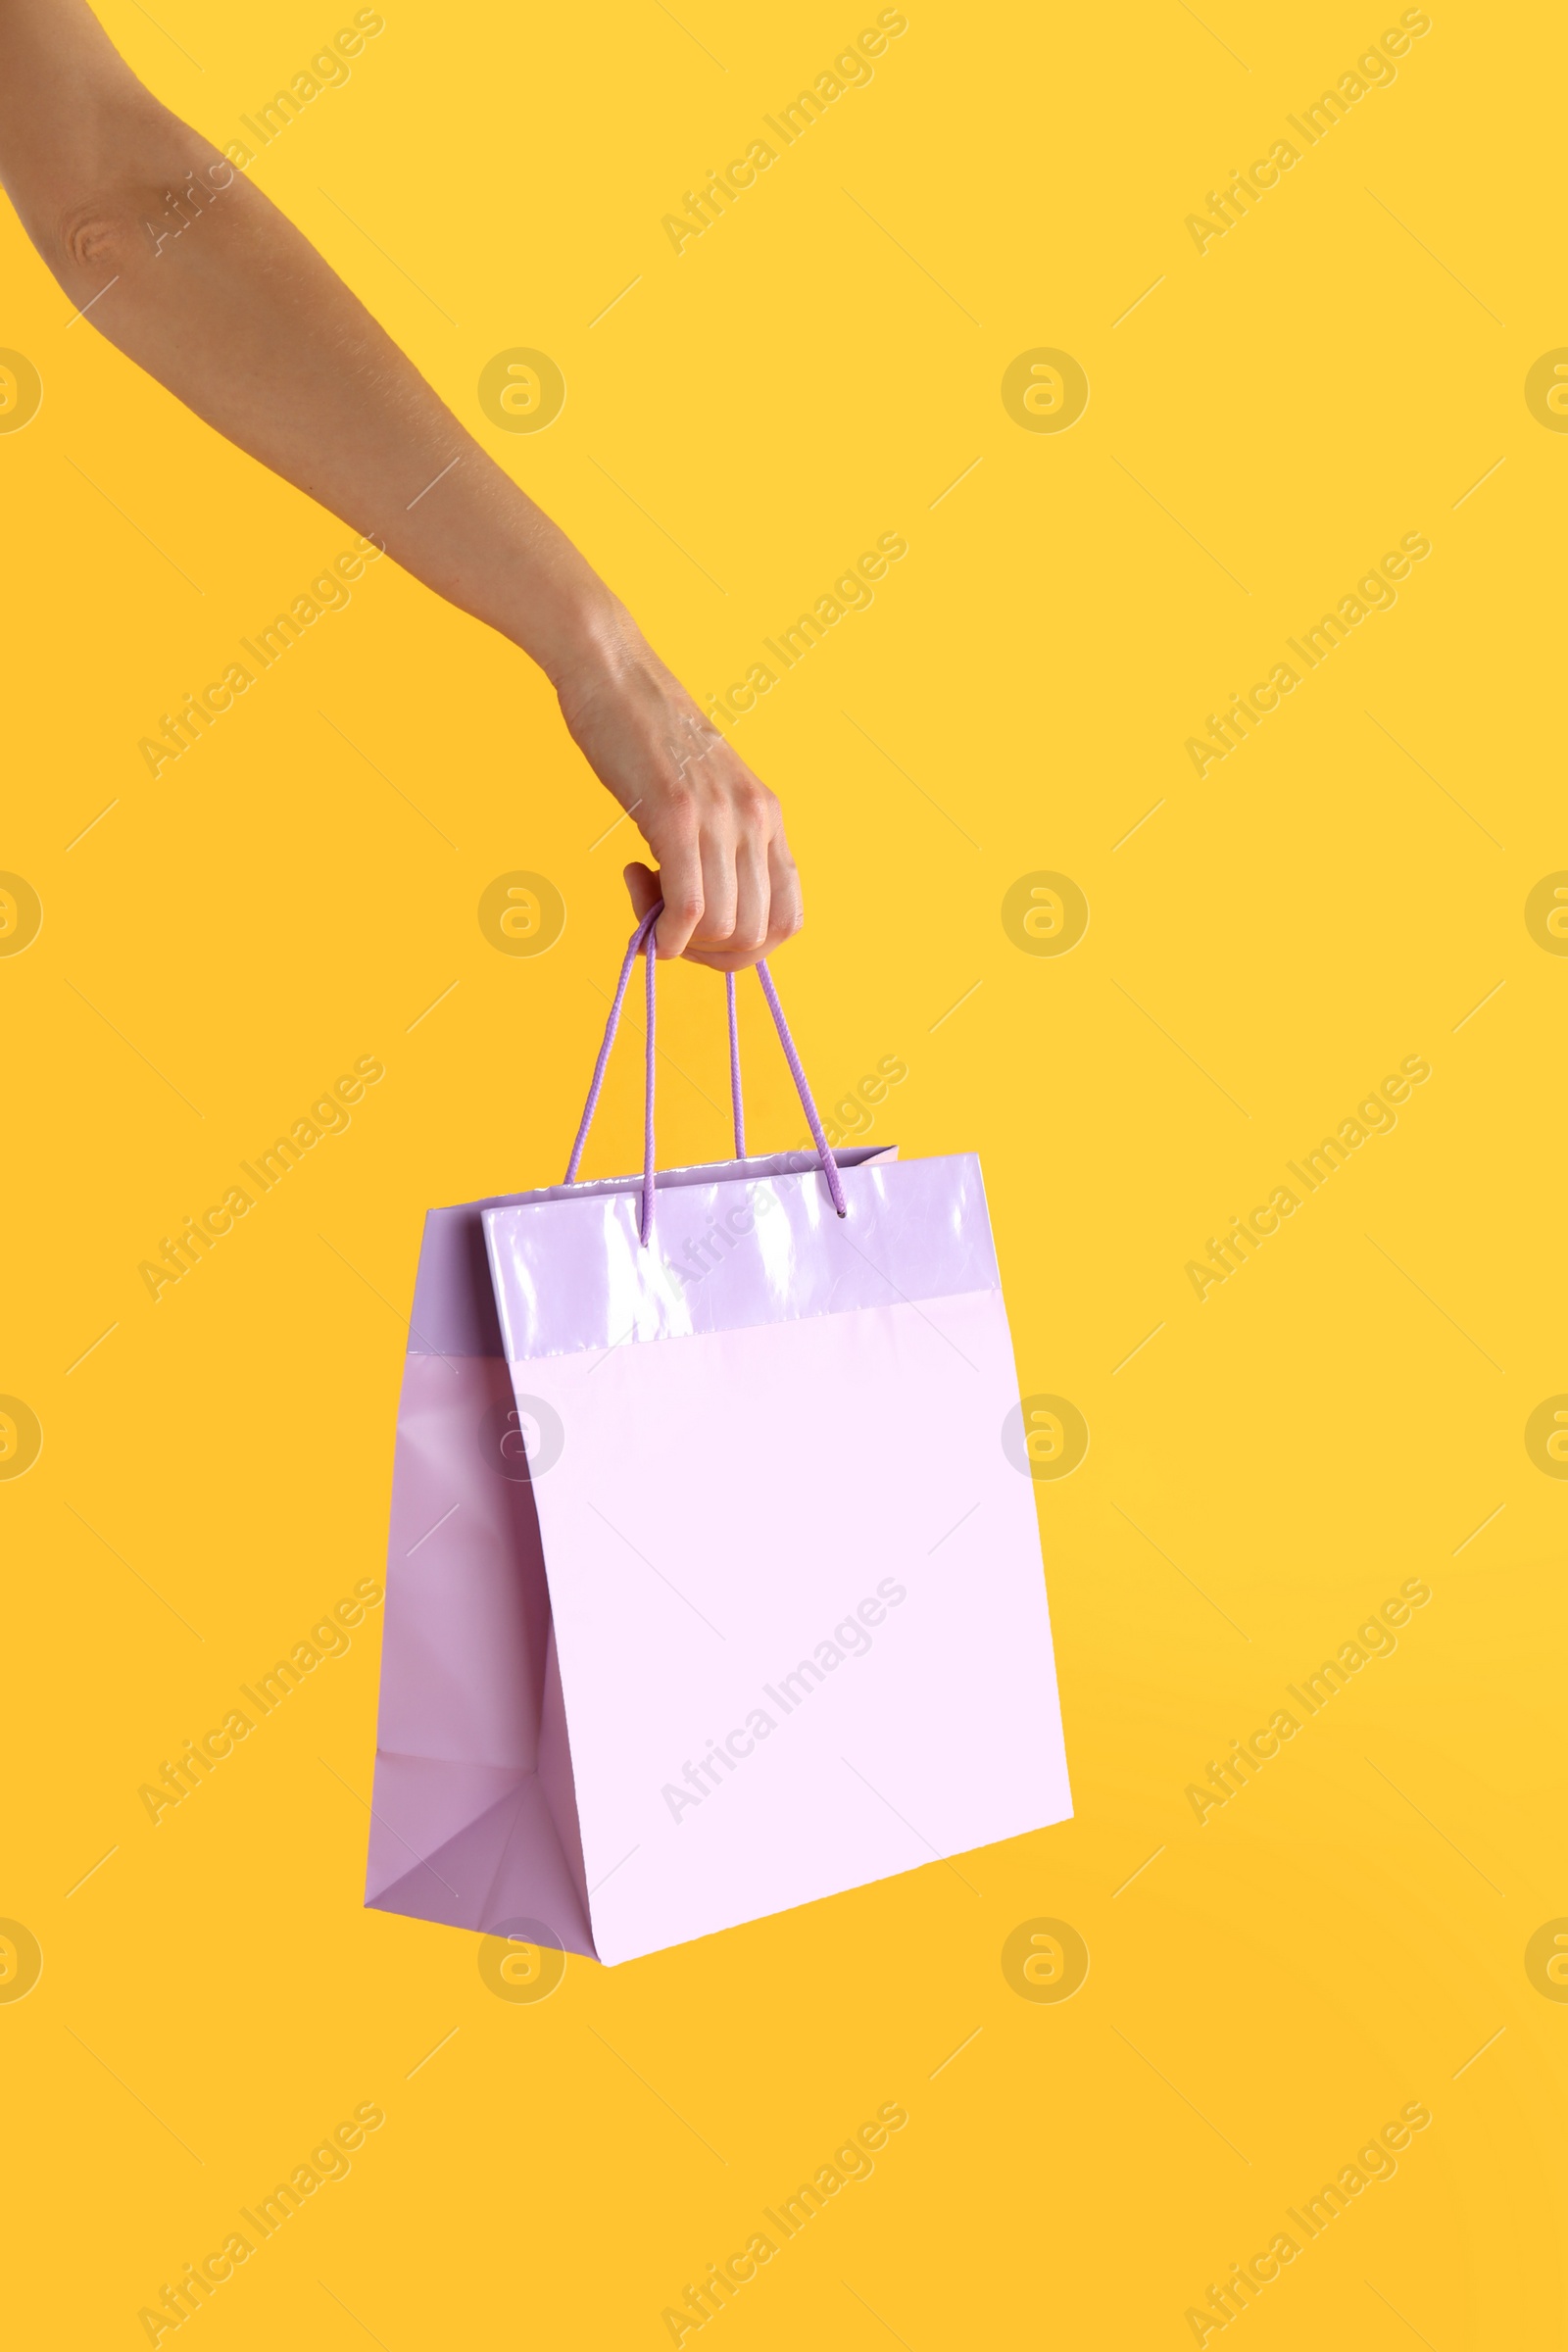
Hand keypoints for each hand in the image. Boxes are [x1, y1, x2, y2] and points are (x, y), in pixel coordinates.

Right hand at [555, 617, 802, 969]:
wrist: (612, 670)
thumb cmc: (643, 732)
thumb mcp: (701, 792)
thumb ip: (713, 843)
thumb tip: (699, 911)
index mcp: (767, 816)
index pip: (789, 917)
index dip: (747, 950)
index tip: (701, 938)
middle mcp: (755, 819)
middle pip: (757, 934)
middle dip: (710, 953)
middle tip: (667, 925)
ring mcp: (719, 817)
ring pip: (725, 927)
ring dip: (682, 941)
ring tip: (646, 899)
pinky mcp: (676, 814)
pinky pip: (690, 907)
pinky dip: (667, 935)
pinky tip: (645, 922)